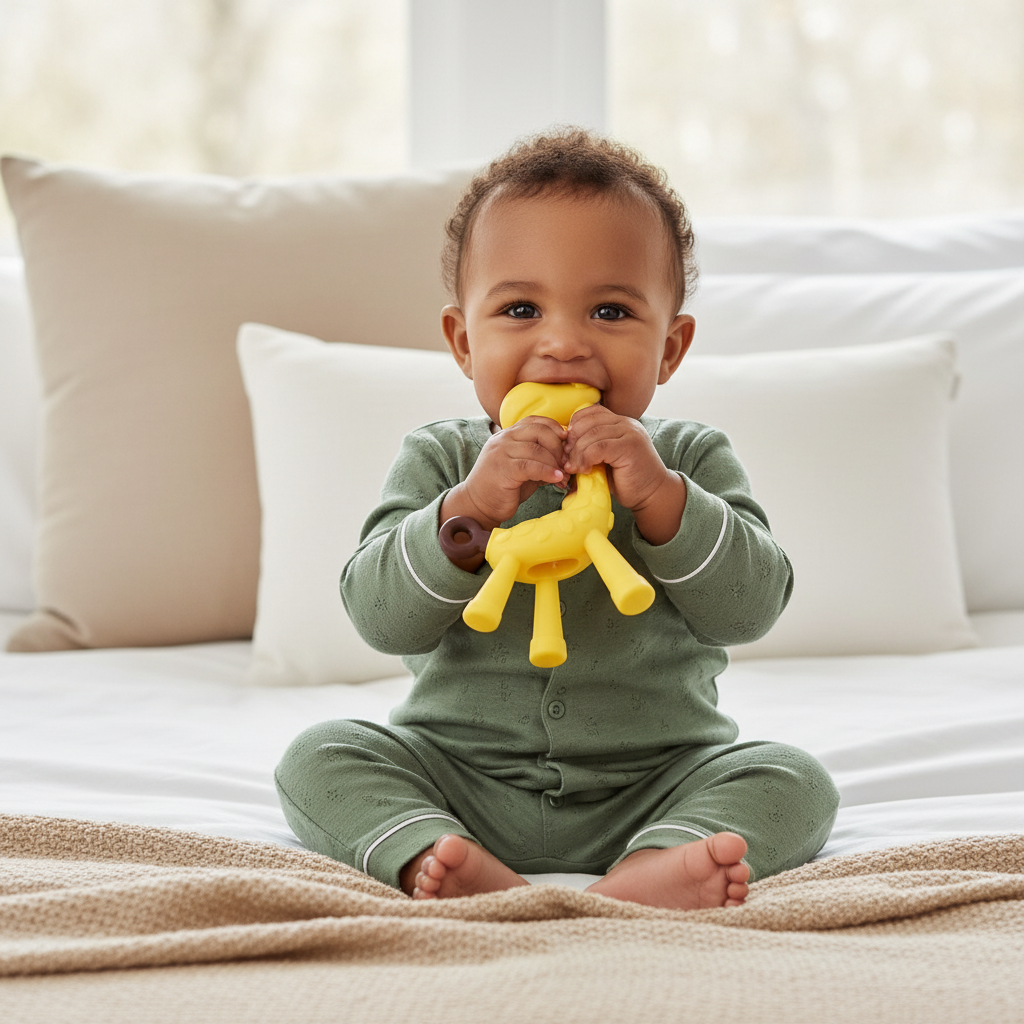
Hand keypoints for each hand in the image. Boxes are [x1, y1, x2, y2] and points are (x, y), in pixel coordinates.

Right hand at [441, 416, 567, 533]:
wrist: (478, 506)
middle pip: (539, 431)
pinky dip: (548, 472)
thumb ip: (538, 456)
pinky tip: (557, 479)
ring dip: (555, 463)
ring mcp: (501, 452)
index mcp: (507, 435)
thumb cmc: (503, 487)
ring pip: (538, 449)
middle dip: (558, 447)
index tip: (567, 443)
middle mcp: (503, 439)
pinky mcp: (503, 468)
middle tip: (567, 463)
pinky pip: (531, 466)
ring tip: (564, 475)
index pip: (534, 421)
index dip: (554, 429)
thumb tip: (566, 455)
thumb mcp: (522, 466)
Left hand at [563, 404, 686, 544]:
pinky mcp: (630, 446)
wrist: (652, 494)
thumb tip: (561, 450)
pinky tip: (584, 470)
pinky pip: (599, 447)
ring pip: (591, 435)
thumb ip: (589, 449)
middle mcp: (626, 423)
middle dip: (572, 442)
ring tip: (573, 468)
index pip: (590, 412)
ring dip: (576, 453)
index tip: (567, 447)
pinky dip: (585, 459)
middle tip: (566, 460)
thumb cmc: (626, 480)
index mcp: (620, 422)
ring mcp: (630, 433)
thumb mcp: (604, 460)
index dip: (574, 427)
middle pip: (587, 422)